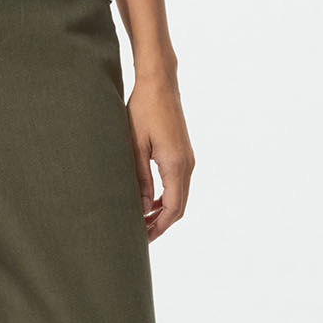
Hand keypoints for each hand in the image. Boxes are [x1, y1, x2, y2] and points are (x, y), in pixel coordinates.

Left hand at [126, 76, 193, 240]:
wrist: (160, 83)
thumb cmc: (143, 109)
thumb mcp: (135, 145)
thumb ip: (139, 178)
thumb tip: (142, 208)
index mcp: (176, 165)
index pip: (172, 209)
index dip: (158, 227)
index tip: (142, 239)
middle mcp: (187, 165)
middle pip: (178, 207)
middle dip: (161, 224)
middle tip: (140, 237)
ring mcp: (187, 159)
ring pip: (179, 196)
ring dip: (163, 211)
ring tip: (142, 222)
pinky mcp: (183, 153)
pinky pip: (178, 184)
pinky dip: (165, 197)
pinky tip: (148, 201)